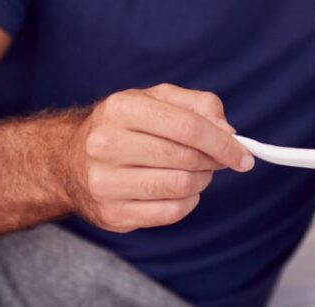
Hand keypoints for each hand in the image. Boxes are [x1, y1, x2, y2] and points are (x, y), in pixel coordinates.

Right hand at [61, 83, 253, 232]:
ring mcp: (106, 182)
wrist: (70, 162)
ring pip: (180, 187)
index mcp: (121, 108)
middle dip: (213, 161)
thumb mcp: (156, 100)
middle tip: (217, 160)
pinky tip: (178, 190)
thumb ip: (198, 105)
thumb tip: (228, 131)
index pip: (187, 127)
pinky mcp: (112, 213)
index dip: (223, 142)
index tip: (243, 154)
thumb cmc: (123, 127)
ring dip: (201, 181)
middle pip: (186, 158)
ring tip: (196, 172)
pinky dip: (186, 202)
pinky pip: (170, 213)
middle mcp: (107, 144)